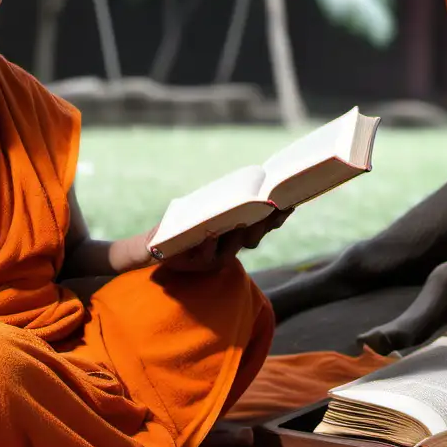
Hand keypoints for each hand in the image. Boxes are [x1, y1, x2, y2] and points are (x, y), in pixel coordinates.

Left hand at [150, 207, 292, 272]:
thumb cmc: (184, 224)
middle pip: (252, 238)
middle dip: (262, 223)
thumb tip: (248, 182)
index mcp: (235, 236)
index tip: (290, 202)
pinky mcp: (195, 264)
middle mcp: (229, 250)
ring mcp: (213, 259)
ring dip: (238, 233)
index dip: (277, 217)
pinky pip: (205, 254)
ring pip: (232, 248)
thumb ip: (227, 202)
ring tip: (243, 218)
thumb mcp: (207, 209)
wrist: (157, 246)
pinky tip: (210, 234)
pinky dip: (208, 244)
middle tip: (270, 206)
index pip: (263, 227)